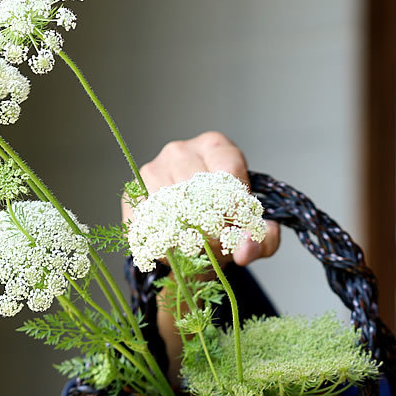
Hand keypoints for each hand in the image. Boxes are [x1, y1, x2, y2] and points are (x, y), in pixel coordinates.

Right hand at [121, 130, 280, 265]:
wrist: (193, 242)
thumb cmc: (228, 228)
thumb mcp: (256, 236)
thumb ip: (263, 241)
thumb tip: (246, 248)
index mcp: (216, 147)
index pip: (228, 175)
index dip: (234, 209)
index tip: (235, 229)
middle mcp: (181, 150)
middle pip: (197, 192)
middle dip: (210, 226)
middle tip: (215, 244)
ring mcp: (153, 168)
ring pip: (170, 207)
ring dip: (183, 234)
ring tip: (195, 246)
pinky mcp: (132, 192)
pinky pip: (146, 220)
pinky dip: (159, 239)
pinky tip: (173, 246)